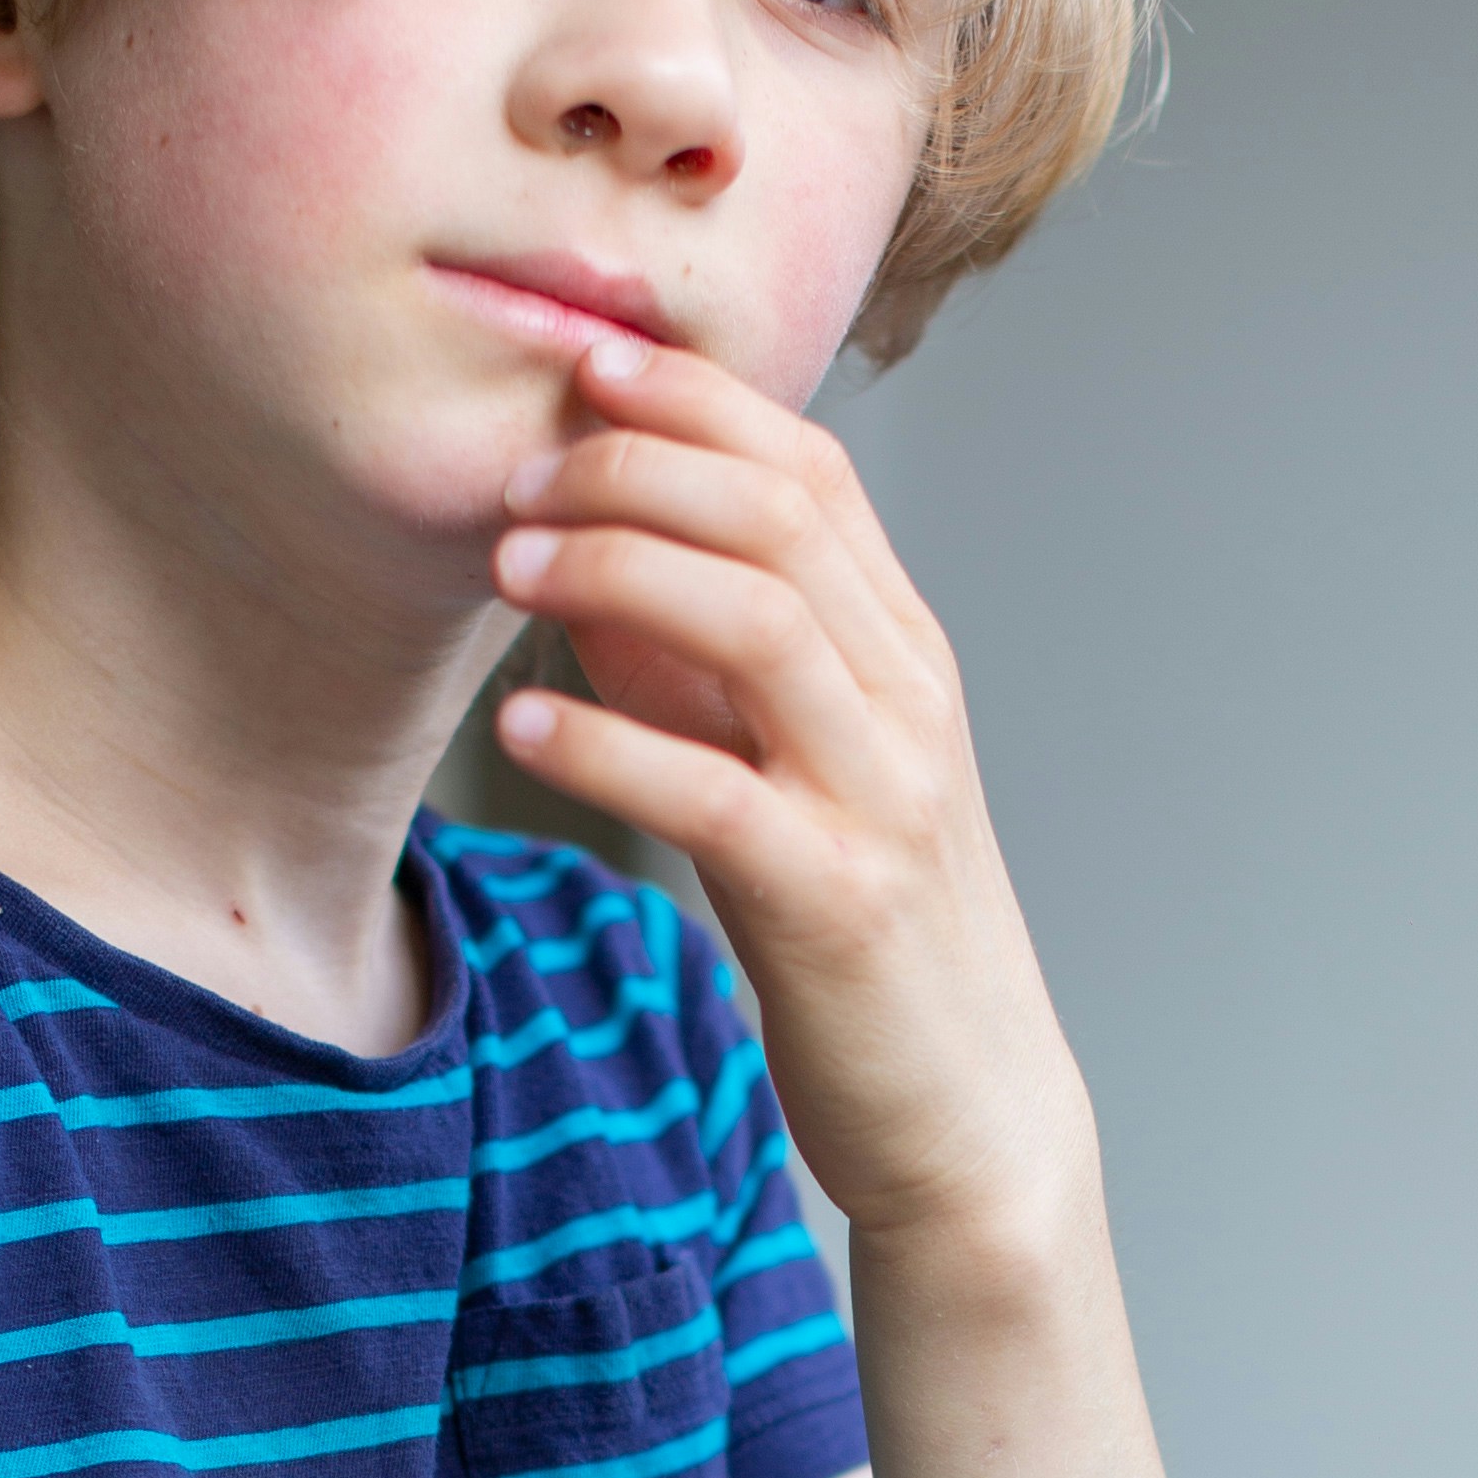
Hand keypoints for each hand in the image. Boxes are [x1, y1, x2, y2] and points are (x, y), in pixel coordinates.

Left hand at [488, 331, 1083, 1249]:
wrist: (969, 1114)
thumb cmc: (866, 937)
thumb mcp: (793, 769)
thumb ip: (703, 665)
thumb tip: (585, 551)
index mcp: (904, 655)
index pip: (810, 471)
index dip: (693, 400)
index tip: (582, 363)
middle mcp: (908, 704)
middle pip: (781, 516)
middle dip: (638, 463)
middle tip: (516, 469)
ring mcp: (881, 799)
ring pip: (760, 620)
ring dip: (619, 568)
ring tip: (509, 563)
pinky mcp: (836, 903)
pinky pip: (713, 792)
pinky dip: (610, 745)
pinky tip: (526, 723)